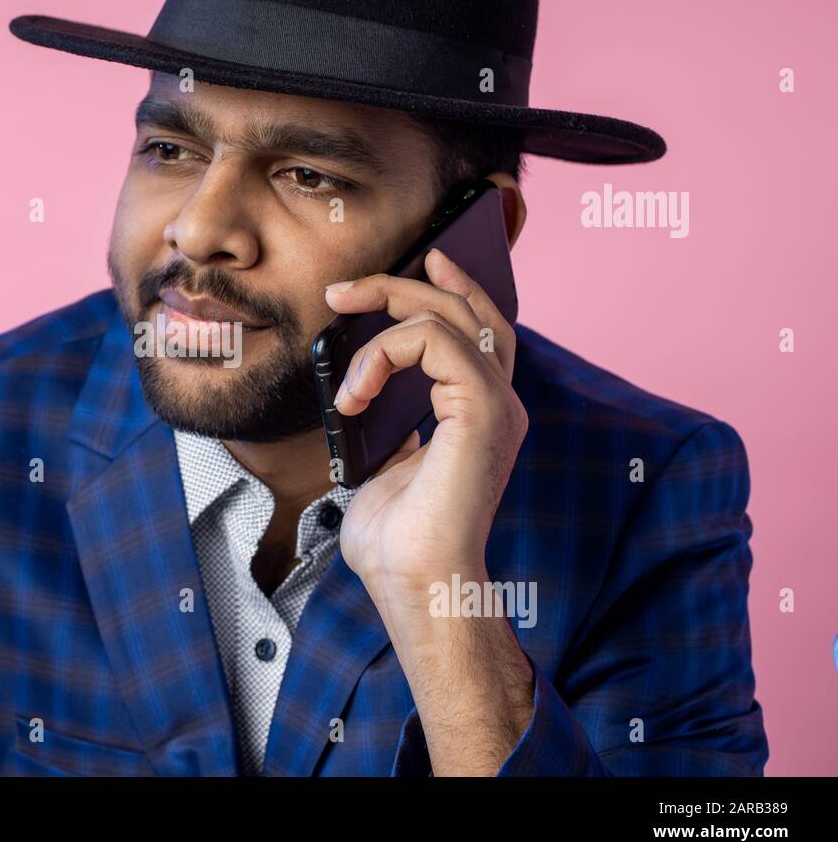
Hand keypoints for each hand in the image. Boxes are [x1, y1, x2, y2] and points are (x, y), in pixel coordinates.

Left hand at [324, 247, 526, 598]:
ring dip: (381, 324)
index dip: (454, 287)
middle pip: (468, 310)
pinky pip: (433, 340)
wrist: (415, 582)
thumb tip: (361, 389)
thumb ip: (387, 422)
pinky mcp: (482, 408)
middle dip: (405, 284)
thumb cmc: (396, 540)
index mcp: (480, 414)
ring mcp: (497, 404)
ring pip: (446, 317)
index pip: (481, 329)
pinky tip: (355, 395)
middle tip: (343, 291)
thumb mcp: (382, 463)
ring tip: (344, 370)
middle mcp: (499, 402)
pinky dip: (382, 354)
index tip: (420, 259)